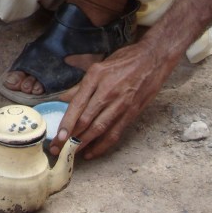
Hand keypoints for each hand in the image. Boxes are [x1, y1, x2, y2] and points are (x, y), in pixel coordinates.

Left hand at [49, 38, 173, 158]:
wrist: (153, 59)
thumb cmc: (123, 60)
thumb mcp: (98, 66)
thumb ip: (80, 85)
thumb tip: (62, 99)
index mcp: (95, 77)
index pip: (77, 104)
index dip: (66, 123)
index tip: (57, 137)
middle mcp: (107, 91)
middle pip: (86, 119)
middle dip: (70, 137)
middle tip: (58, 149)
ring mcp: (121, 103)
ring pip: (99, 128)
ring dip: (84, 143)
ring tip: (72, 153)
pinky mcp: (132, 112)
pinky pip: (115, 132)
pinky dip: (103, 145)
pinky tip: (93, 152)